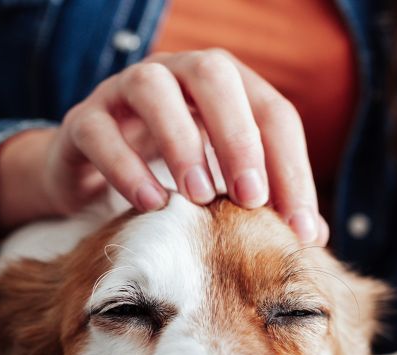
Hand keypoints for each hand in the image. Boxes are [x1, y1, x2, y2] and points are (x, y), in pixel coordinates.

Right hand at [0, 49, 328, 244]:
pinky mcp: (83, 120)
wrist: (91, 173)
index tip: (299, 228)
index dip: (291, 168)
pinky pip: (100, 130)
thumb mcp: (223, 184)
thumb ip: (266, 201)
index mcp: (225, 86)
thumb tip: (313, 238)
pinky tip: (151, 204)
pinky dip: (126, 166)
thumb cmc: (172, 175)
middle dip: (238, 136)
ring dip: (181, 141)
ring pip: (153, 87)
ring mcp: (124, 90)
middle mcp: (177, 73)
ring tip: (199, 197)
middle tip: (251, 198)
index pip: (271, 112)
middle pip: (214, 75)